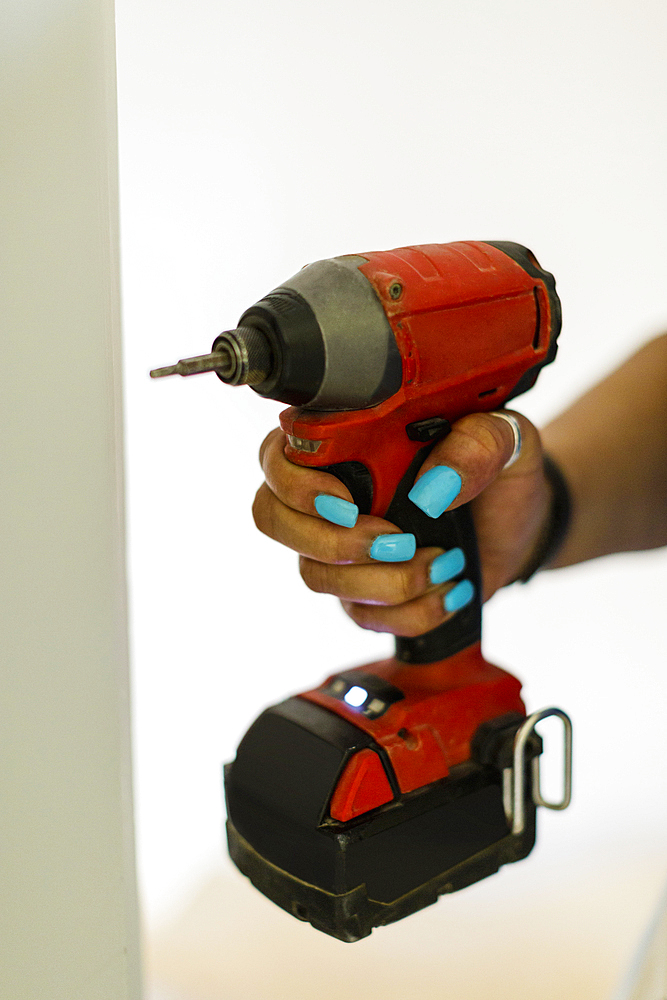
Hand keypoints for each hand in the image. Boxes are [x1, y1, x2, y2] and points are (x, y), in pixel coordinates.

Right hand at [252, 412, 550, 636]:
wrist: (523, 523)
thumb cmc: (500, 470)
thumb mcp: (507, 440)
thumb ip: (479, 444)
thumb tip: (435, 485)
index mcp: (349, 442)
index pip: (278, 455)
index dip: (296, 484)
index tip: (348, 502)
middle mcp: (332, 492)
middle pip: (273, 519)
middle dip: (331, 541)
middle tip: (396, 541)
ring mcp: (341, 545)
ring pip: (315, 575)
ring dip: (383, 582)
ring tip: (443, 563)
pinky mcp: (365, 591)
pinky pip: (360, 616)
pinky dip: (408, 613)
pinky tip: (447, 591)